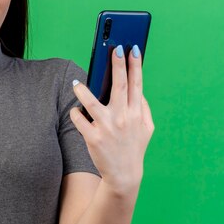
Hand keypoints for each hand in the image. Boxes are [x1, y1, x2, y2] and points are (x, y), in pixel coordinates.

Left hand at [70, 45, 154, 192]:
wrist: (123, 176)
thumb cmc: (134, 148)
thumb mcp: (147, 129)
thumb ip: (144, 108)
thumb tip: (137, 89)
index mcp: (136, 113)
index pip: (137, 84)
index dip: (136, 65)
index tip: (133, 48)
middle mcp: (123, 118)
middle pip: (119, 85)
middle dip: (117, 65)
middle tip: (113, 48)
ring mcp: (107, 127)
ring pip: (92, 101)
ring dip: (83, 89)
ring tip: (77, 83)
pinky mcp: (93, 137)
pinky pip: (80, 119)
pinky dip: (76, 112)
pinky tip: (75, 109)